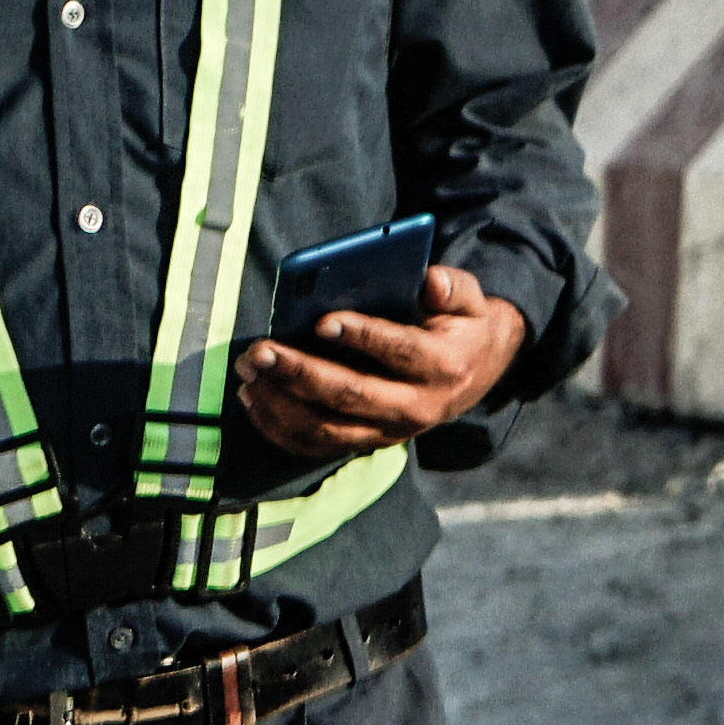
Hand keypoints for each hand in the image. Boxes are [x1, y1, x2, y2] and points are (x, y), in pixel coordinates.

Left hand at [233, 265, 529, 458]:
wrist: (475, 373)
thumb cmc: (461, 328)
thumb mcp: (472, 301)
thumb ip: (454, 287)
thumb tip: (430, 280)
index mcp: (444, 367)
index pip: (401, 351)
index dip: (363, 336)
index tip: (322, 321)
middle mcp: (416, 407)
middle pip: (350, 395)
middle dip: (299, 372)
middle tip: (259, 351)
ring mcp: (387, 432)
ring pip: (324, 426)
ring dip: (279, 402)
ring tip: (248, 372)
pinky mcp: (365, 442)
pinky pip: (313, 444)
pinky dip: (277, 426)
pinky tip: (253, 397)